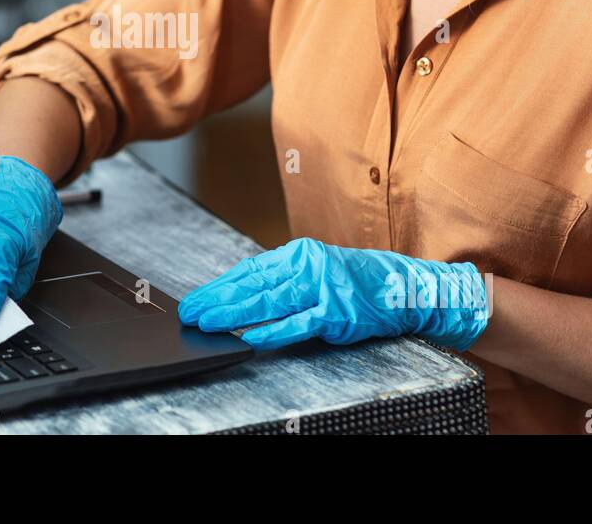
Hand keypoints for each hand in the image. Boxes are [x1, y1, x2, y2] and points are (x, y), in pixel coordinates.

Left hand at [178, 237, 488, 351]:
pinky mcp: (336, 313)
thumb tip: (242, 294)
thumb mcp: (316, 270)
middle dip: (217, 300)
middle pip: (253, 285)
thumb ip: (283, 280)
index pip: (249, 271)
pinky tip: (251, 337)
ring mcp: (322, 289)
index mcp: (298, 255)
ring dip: (234, 313)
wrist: (402, 287)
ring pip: (269, 302)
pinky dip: (273, 331)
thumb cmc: (355, 282)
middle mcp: (306, 266)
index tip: (196, 298)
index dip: (220, 286)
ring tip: (208, 323)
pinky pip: (299, 323)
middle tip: (190, 312)